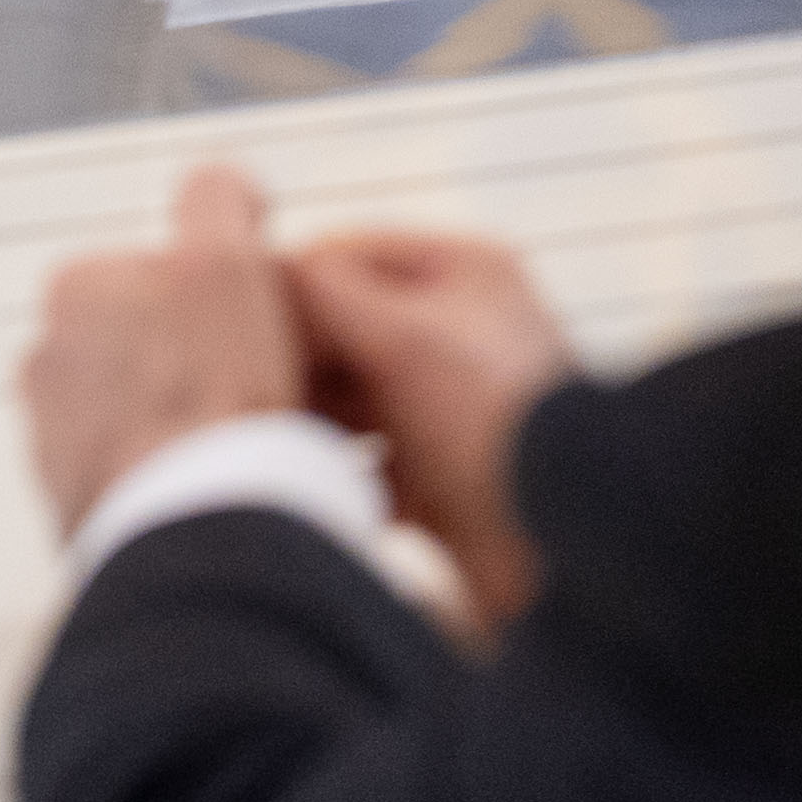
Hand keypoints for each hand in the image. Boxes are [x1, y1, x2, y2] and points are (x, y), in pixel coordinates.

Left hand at [20, 164, 308, 537]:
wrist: (196, 531)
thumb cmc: (209, 394)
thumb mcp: (224, 263)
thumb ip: (218, 200)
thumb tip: (229, 186)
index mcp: (73, 289)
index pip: (170, 271)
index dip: (227, 298)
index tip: (255, 333)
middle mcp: (48, 355)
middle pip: (156, 341)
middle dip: (200, 359)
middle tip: (257, 391)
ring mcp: (58, 433)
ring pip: (149, 409)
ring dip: (186, 420)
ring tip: (236, 446)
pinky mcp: (78, 502)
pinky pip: (141, 472)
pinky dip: (172, 474)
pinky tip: (211, 483)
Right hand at [286, 229, 571, 637]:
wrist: (573, 547)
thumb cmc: (496, 423)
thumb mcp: (400, 336)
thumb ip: (320, 291)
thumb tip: (253, 275)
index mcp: (464, 272)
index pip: (339, 254)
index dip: (283, 287)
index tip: (229, 329)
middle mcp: (460, 331)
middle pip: (339, 327)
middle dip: (295, 361)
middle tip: (248, 392)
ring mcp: (452, 405)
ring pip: (346, 395)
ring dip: (310, 419)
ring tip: (280, 441)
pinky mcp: (445, 475)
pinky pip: (367, 459)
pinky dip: (341, 471)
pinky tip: (323, 488)